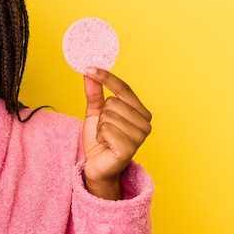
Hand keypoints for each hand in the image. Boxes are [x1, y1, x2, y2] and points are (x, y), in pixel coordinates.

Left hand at [82, 67, 151, 199]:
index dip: (106, 77)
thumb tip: (89, 72)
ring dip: (100, 128)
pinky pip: (106, 130)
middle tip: (104, 130)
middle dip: (101, 116)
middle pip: (113, 102)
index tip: (88, 67)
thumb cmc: (100, 140)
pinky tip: (106, 145)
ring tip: (106, 139)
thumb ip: (94, 92)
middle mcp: (145, 123)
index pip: (124, 88)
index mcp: (141, 112)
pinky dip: (100, 137)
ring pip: (108, 116)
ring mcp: (140, 136)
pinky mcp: (129, 148)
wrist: (97, 166)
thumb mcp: (95, 112)